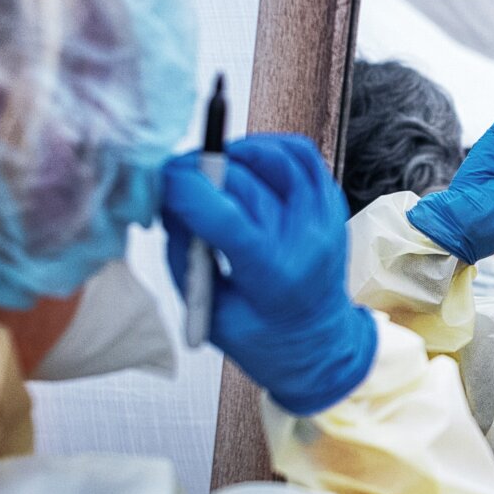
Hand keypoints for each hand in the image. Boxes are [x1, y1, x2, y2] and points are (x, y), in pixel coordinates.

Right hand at [161, 133, 377, 414]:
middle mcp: (306, 241)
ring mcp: (325, 219)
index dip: (186, 189)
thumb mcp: (207, 308)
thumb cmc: (262, 336)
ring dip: (235, 154)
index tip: (162, 180)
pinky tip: (246, 165)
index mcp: (274, 276)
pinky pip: (301, 155)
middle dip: (199, 170)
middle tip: (174, 177)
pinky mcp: (332, 203)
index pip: (227, 216)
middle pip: (244, 182)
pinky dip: (269, 150)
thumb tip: (167, 197)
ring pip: (277, 157)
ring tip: (210, 170)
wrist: (319, 344)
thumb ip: (184, 252)